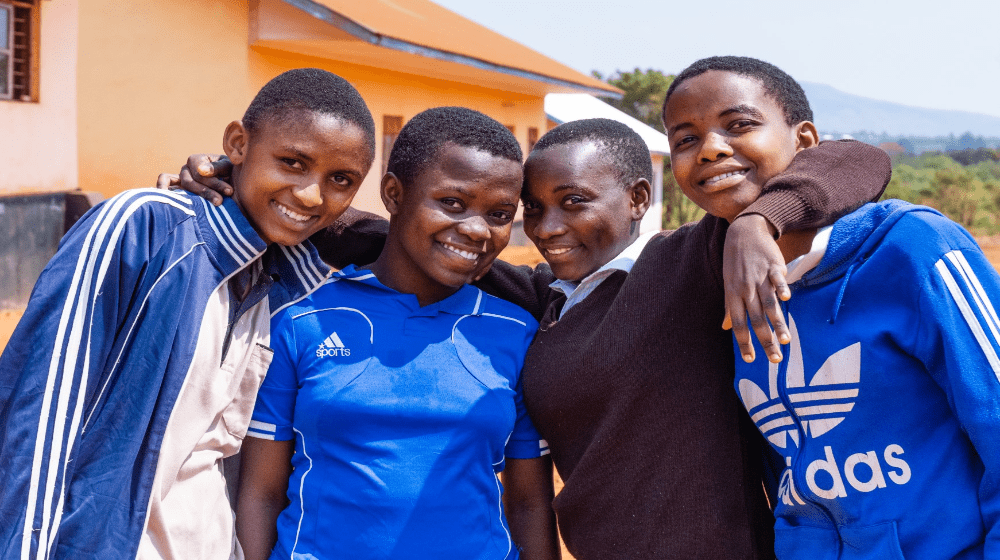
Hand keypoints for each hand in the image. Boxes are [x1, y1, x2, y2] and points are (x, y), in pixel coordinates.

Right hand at [155, 154, 233, 205]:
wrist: (233, 186)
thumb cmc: (231, 174)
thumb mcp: (229, 168)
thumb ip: (217, 167)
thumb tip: (200, 171)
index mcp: (197, 160)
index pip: (200, 173)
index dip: (214, 183)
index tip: (229, 191)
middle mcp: (186, 169)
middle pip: (189, 182)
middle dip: (206, 192)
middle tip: (221, 202)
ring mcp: (179, 179)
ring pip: (178, 187)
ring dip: (193, 198)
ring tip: (206, 206)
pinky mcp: (176, 190)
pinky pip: (164, 183)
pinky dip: (162, 188)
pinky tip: (168, 200)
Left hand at [723, 214, 790, 363]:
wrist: (744, 231)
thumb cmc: (735, 262)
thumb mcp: (728, 284)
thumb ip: (729, 307)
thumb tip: (725, 328)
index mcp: (733, 295)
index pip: (738, 324)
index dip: (743, 342)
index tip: (750, 360)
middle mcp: (745, 289)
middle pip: (756, 319)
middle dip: (765, 341)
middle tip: (775, 360)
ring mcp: (759, 277)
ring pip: (769, 304)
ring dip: (778, 323)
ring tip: (786, 341)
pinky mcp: (773, 265)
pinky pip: (777, 279)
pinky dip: (782, 287)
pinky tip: (788, 299)